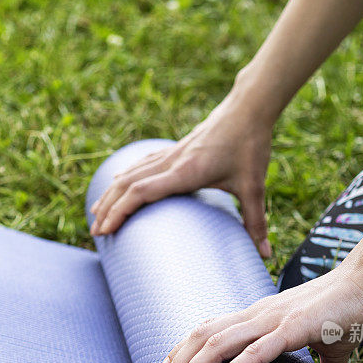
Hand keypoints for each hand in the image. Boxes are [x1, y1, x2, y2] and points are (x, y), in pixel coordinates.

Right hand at [90, 93, 273, 256]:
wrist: (249, 107)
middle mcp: (172, 161)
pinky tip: (119, 183)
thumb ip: (256, 222)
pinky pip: (141, 164)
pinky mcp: (175, 149)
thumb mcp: (255, 187)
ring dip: (111, 193)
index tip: (106, 230)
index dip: (120, 211)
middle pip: (127, 184)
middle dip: (108, 209)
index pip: (141, 192)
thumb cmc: (250, 146)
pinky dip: (126, 177)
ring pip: (130, 173)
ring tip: (97, 213)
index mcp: (185, 172)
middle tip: (95, 232)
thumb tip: (266, 255)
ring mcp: (170, 153)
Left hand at [151, 236, 362, 362]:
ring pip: (219, 344)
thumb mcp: (328, 349)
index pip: (209, 331)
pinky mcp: (295, 329)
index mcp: (258, 317)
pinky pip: (257, 351)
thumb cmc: (347, 312)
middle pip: (203, 338)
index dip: (184, 351)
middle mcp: (257, 315)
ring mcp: (273, 320)